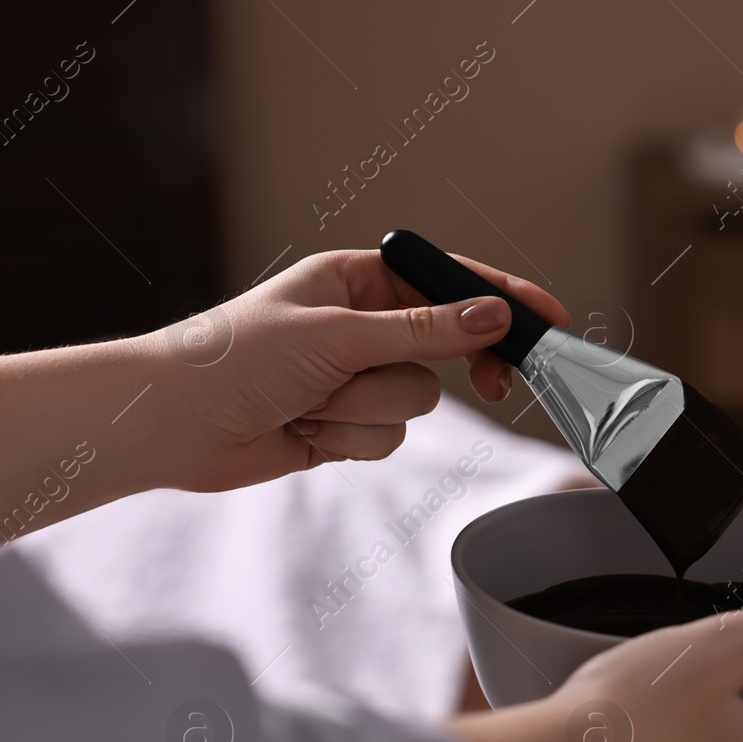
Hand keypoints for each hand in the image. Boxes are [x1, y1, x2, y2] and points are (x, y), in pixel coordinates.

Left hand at [161, 248, 566, 492]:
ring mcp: (356, 376)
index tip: (549, 317)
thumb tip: (493, 314)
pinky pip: (389, 437)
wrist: (172, 426)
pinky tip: (305, 431)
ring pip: (418, 399)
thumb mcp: (339, 334)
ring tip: (314, 404)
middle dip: (444, 368)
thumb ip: (426, 329)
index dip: (502, 298)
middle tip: (495, 386)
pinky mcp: (346, 424)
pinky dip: (351, 439)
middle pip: (447, 347)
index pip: (447, 281)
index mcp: (358, 279)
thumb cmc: (234, 359)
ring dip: (369, 410)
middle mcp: (363, 324)